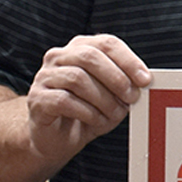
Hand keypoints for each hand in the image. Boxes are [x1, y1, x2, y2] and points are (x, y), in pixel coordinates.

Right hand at [26, 35, 150, 160]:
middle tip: (131, 97)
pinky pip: (64, 100)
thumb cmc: (87, 112)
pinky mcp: (37, 99)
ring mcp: (44, 77)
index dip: (128, 60)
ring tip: (114, 114)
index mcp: (80, 48)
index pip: (106, 43)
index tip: (145, 80)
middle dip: (116, 78)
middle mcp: (58, 57)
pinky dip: (87, 112)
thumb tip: (143, 82)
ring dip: (103, 99)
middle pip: (90, 56)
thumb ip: (125, 85)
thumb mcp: (112, 96)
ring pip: (77, 78)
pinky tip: (97, 121)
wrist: (56, 138)